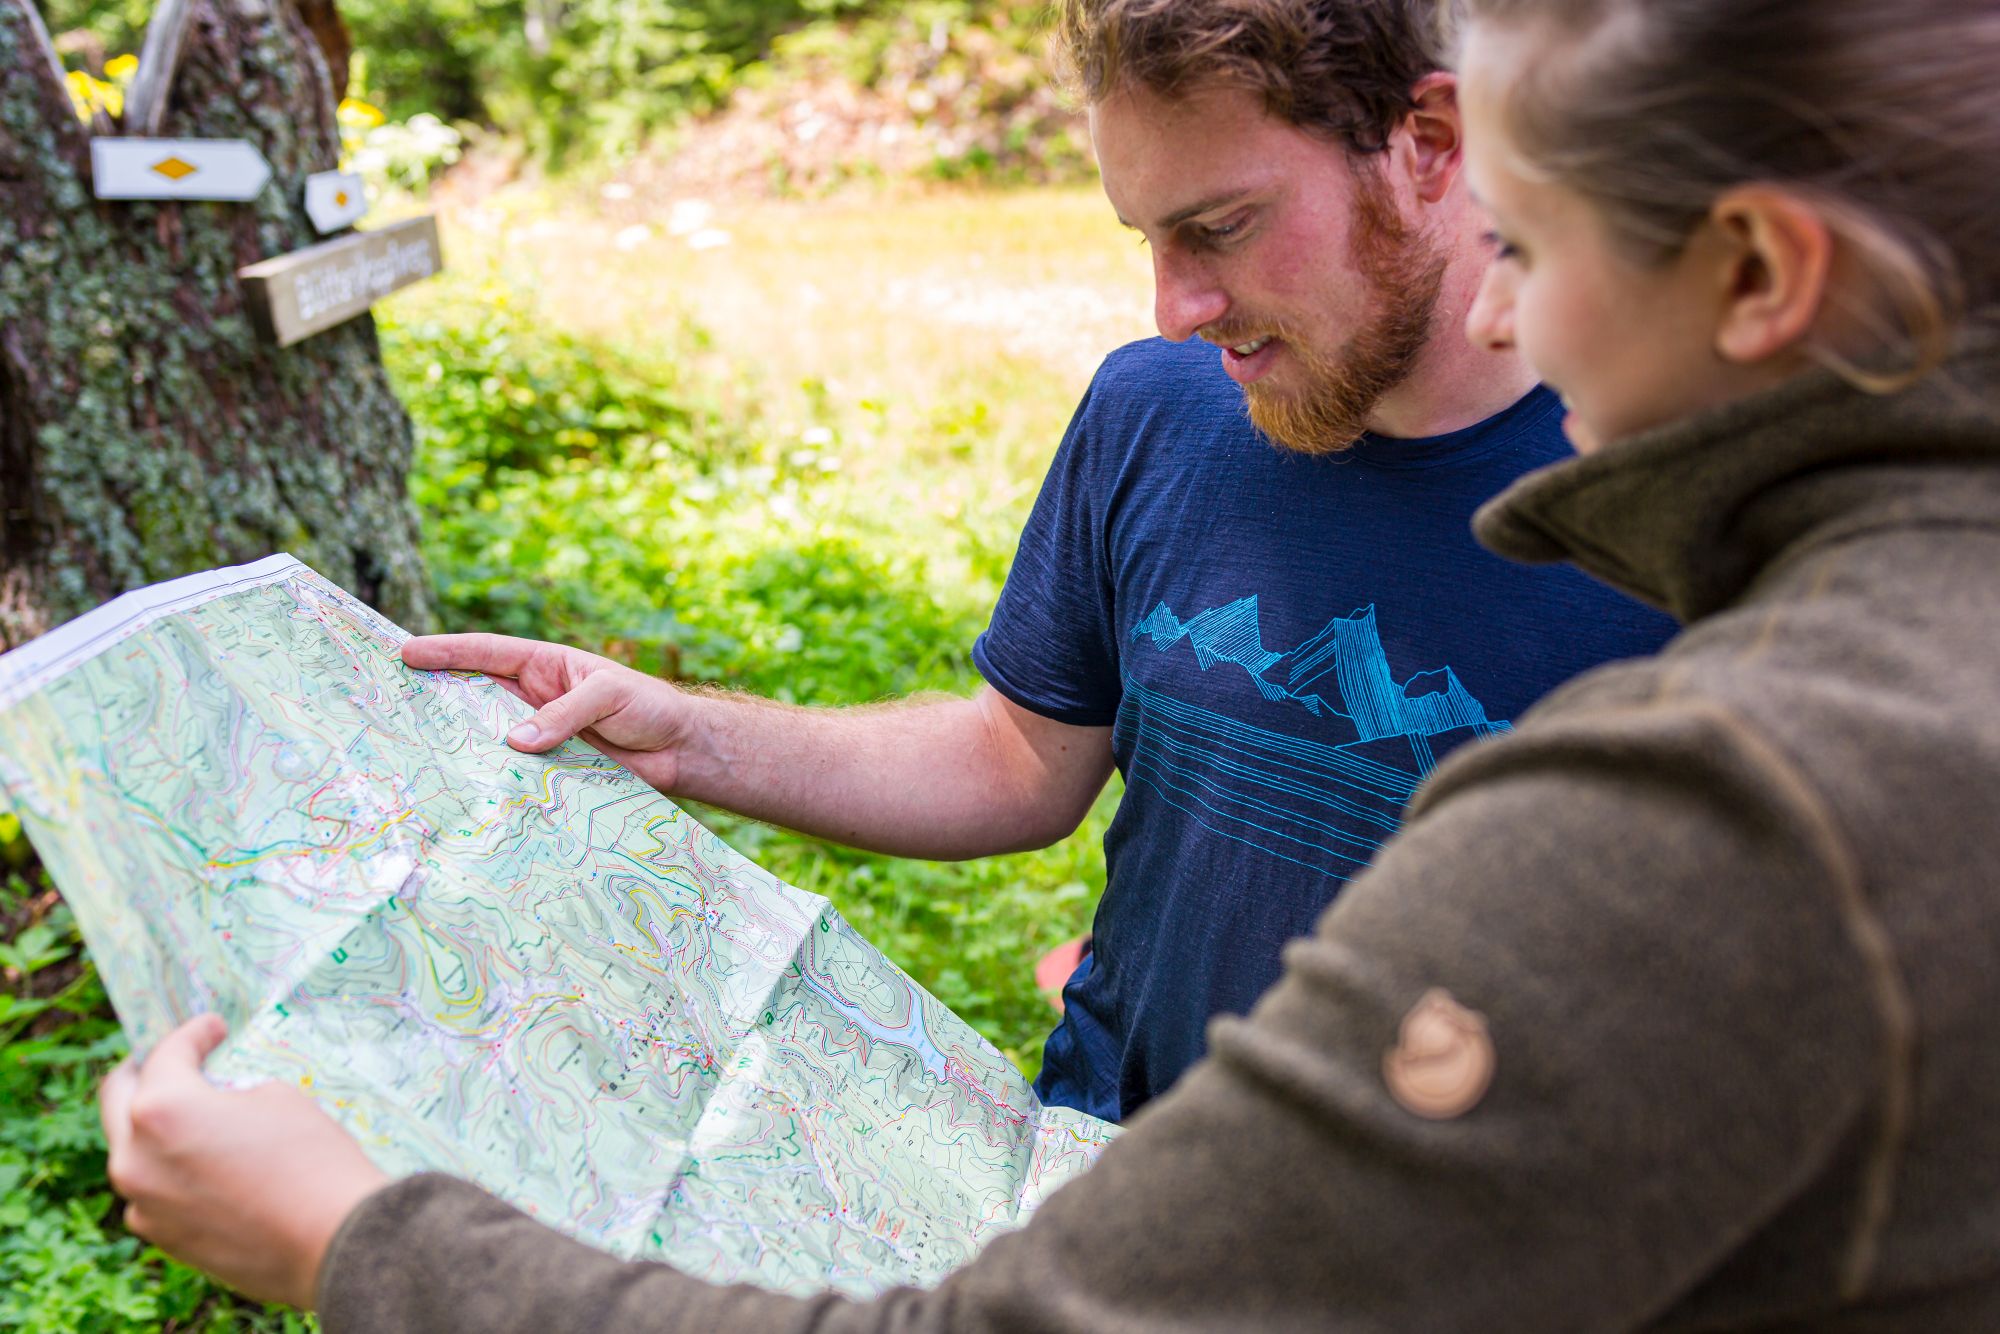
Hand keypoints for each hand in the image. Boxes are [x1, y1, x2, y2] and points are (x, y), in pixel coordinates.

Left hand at [99, 1014, 389, 1309]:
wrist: (335, 1241)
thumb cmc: (311, 1158)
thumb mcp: (275, 1098)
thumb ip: (227, 1093)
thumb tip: (216, 1100)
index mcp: (161, 1110)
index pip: (167, 1054)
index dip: (193, 1033)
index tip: (213, 1027)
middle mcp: (134, 1157)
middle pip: (119, 1098)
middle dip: (148, 1072)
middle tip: (176, 1059)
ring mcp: (142, 1203)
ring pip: (133, 1150)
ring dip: (157, 1126)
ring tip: (198, 1116)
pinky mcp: (161, 1237)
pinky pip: (153, 1190)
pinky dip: (171, 1170)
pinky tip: (212, 1167)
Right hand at [401, 633, 701, 791]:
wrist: (679, 750)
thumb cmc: (649, 707)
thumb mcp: (609, 695)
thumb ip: (565, 714)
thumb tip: (515, 742)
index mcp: (544, 666)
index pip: (487, 653)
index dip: (446, 652)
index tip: (405, 653)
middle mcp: (532, 699)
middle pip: (473, 696)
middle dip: (433, 698)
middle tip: (389, 703)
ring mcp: (536, 737)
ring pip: (485, 738)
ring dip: (456, 746)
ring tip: (411, 753)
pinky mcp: (546, 771)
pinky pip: (510, 774)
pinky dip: (488, 781)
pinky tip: (463, 792)